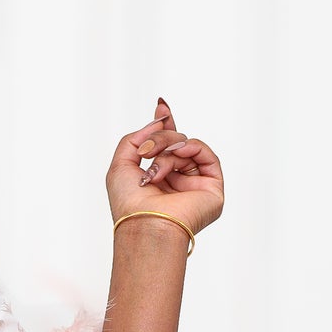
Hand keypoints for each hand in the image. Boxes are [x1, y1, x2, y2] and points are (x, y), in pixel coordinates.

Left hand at [106, 98, 223, 238]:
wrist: (144, 224)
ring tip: (155, 166)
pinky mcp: (212, 188)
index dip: (164, 126)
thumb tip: (158, 120)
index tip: (161, 106)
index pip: (166, 147)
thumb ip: (134, 139)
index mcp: (158, 180)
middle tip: (147, 150)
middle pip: (175, 142)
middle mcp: (177, 182)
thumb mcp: (120, 166)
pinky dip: (191, 148)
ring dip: (168, 149)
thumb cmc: (129, 205)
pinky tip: (178, 154)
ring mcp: (195, 185)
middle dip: (160, 138)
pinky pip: (207, 155)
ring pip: (187, 147)